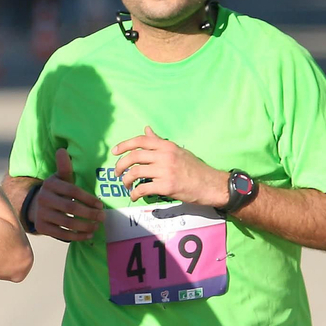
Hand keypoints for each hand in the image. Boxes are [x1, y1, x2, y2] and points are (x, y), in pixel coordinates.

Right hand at [31, 148, 105, 241]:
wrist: (36, 206)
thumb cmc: (56, 191)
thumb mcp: (60, 178)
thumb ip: (64, 167)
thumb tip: (62, 150)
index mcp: (50, 184)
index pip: (73, 191)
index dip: (88, 199)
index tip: (101, 205)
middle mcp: (44, 198)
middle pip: (71, 208)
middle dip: (90, 214)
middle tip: (102, 217)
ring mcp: (41, 214)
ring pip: (67, 222)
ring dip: (85, 226)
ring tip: (96, 226)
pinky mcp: (41, 227)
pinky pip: (62, 234)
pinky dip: (77, 236)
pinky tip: (88, 235)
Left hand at [112, 126, 227, 205]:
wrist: (211, 185)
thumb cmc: (194, 168)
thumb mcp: (177, 150)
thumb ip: (160, 142)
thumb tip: (146, 129)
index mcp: (167, 146)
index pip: (140, 140)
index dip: (124, 145)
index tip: (114, 152)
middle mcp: (165, 156)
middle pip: (134, 156)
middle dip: (120, 165)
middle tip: (117, 173)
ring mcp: (166, 171)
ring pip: (135, 172)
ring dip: (126, 180)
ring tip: (126, 185)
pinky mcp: (167, 186)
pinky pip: (143, 189)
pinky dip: (135, 193)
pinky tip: (134, 196)